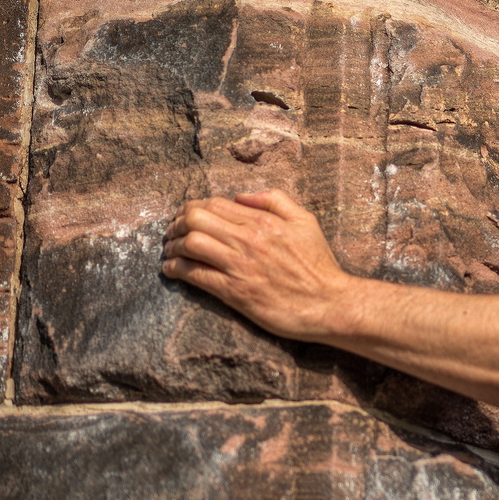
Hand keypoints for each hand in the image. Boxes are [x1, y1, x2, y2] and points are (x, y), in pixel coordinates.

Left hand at [161, 190, 355, 340]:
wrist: (329, 304)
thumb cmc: (319, 265)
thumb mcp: (306, 221)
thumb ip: (275, 200)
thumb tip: (241, 196)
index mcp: (263, 220)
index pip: (214, 204)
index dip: (191, 208)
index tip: (185, 217)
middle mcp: (248, 240)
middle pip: (195, 219)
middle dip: (176, 224)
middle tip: (172, 233)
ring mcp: (240, 266)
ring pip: (191, 244)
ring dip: (173, 246)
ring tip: (169, 251)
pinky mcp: (235, 292)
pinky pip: (195, 274)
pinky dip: (176, 270)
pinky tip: (171, 271)